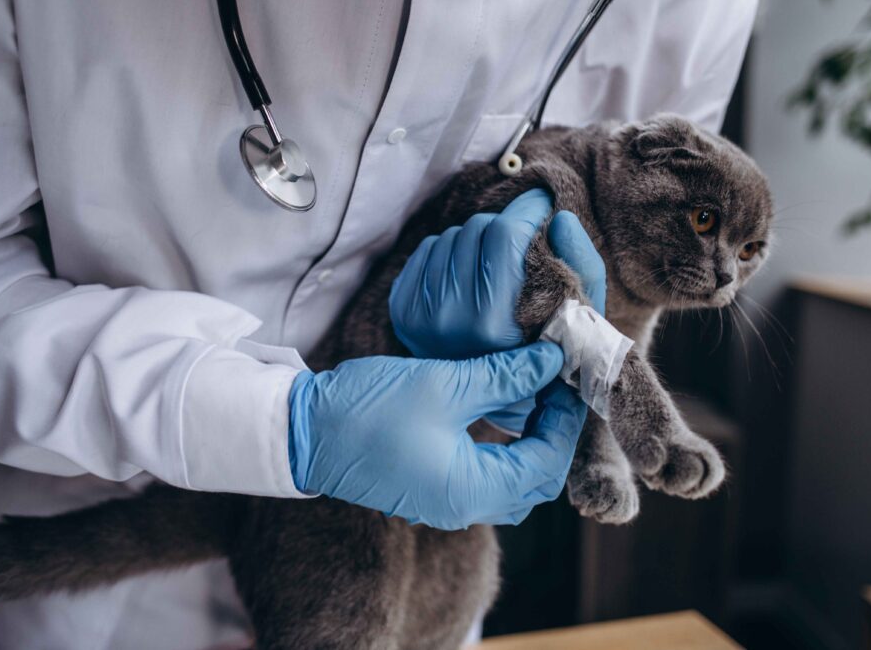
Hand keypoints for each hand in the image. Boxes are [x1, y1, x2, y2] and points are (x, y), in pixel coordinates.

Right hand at [287, 343, 586, 529]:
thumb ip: (504, 375)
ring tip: (536, 397)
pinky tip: (503, 413)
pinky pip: (487, 480)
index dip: (565, 420)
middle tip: (557, 388)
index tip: (568, 378)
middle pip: (536, 482)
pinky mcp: (431, 490)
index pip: (546, 463)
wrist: (302, 432)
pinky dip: (506, 452)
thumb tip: (550, 360)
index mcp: (472, 491)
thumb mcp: (444, 385)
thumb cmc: (368, 410)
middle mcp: (464, 508)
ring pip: (513, 484)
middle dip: (555, 436)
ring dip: (532, 446)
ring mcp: (446, 503)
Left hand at [389, 189, 605, 432]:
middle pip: (477, 228)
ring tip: (495, 269)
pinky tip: (469, 280)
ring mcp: (418, 316)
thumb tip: (558, 217)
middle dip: (504, 227)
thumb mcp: (583, 315)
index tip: (543, 203)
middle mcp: (448, 321)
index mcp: (492, 324)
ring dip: (477, 242)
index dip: (528, 209)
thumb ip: (583, 263)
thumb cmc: (549, 353)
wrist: (497, 395)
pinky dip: (451, 254)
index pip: (504, 234)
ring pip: (450, 235)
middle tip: (522, 244)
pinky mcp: (401, 311)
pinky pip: (427, 250)